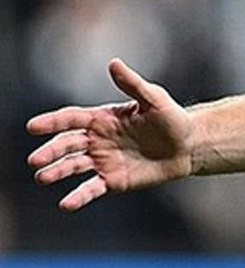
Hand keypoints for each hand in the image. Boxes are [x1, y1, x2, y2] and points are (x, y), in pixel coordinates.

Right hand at [27, 59, 194, 210]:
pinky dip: (78, 197)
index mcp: (102, 119)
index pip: (71, 119)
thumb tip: (114, 63)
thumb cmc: (172, 118)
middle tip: (34, 160)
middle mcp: (98, 140)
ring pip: (74, 166)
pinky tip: (66, 204)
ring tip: (43, 177)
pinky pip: (91, 189)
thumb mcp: (154, 99)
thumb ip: (132, 84)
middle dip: (50, 152)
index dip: (52, 122)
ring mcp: (103, 161)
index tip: (33, 127)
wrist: (188, 146)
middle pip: (67, 145)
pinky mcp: (113, 180)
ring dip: (57, 172)